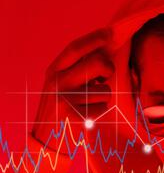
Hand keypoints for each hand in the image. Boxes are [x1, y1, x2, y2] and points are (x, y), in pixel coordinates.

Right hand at [33, 28, 114, 146]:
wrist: (45, 140)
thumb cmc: (61, 108)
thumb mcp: (62, 83)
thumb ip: (77, 68)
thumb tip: (104, 51)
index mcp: (54, 70)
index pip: (76, 48)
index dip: (95, 39)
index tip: (110, 32)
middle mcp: (57, 82)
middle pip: (97, 63)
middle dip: (108, 70)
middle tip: (102, 79)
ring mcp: (64, 99)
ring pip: (105, 90)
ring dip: (103, 98)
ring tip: (89, 103)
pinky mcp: (73, 116)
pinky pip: (103, 108)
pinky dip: (100, 112)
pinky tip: (87, 115)